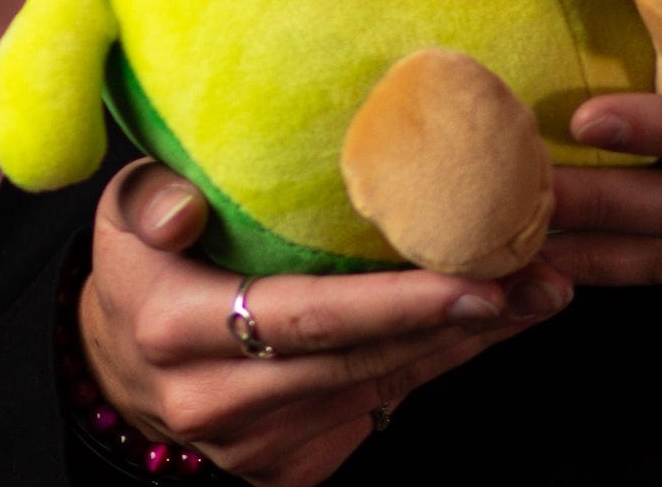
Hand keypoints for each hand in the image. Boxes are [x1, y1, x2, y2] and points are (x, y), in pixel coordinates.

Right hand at [79, 159, 573, 486]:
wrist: (117, 362)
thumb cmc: (143, 259)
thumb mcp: (125, 213)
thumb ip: (151, 200)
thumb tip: (182, 208)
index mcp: (179, 328)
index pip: (306, 317)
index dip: (395, 303)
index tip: (473, 279)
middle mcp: (218, 396)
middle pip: (360, 358)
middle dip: (459, 320)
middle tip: (542, 274)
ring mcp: (256, 441)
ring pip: (381, 385)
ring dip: (469, 341)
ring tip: (544, 286)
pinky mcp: (288, 460)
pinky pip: (380, 404)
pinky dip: (440, 362)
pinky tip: (497, 321)